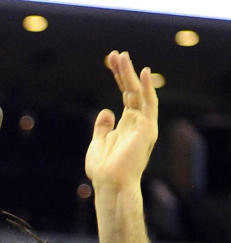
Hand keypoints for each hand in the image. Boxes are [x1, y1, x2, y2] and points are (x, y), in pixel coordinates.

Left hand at [85, 51, 158, 190]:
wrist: (110, 185)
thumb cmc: (103, 169)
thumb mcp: (98, 142)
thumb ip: (103, 126)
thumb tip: (106, 110)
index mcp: (126, 125)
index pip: (125, 95)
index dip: (119, 78)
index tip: (111, 62)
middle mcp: (137, 122)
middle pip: (131, 91)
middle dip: (123, 71)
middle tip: (115, 54)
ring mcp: (143, 125)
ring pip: (138, 93)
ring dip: (131, 74)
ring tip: (122, 56)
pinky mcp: (146, 129)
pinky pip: (148, 104)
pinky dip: (146, 88)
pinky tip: (142, 72)